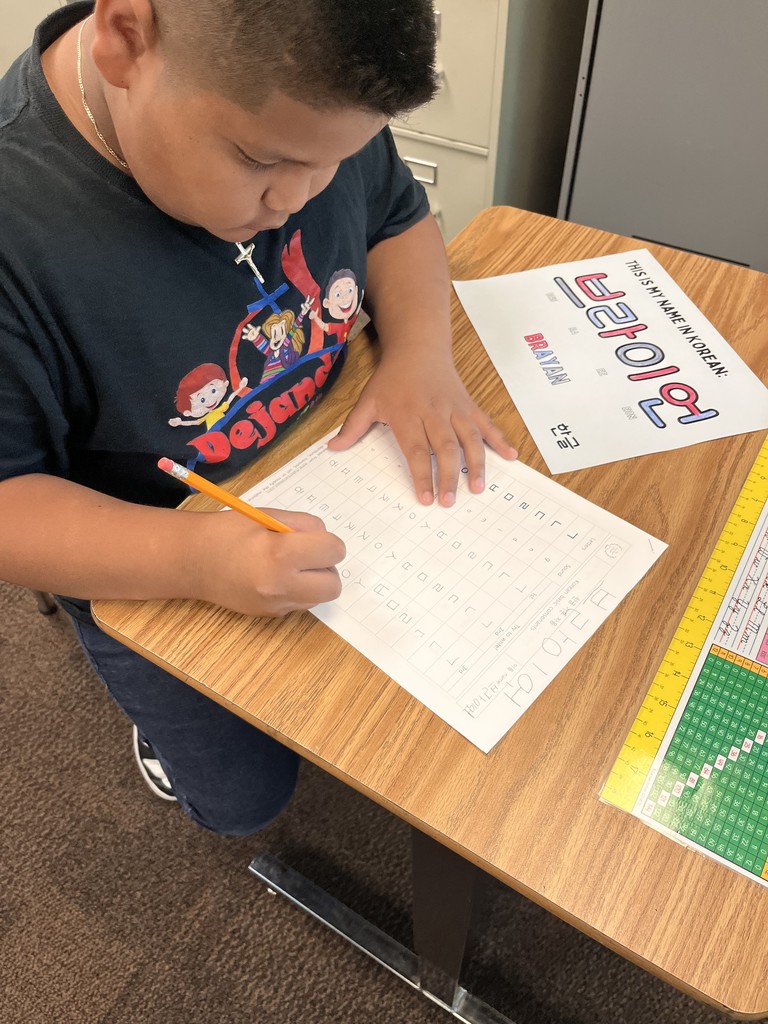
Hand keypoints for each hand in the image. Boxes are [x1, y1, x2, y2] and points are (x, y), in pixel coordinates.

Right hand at [193, 507, 344, 616]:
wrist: (191, 562)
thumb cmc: (226, 532)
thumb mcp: (267, 516)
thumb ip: (302, 524)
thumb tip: (325, 537)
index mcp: (280, 555)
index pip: (333, 551)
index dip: (328, 541)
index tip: (314, 538)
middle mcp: (280, 586)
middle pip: (333, 585)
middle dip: (326, 567)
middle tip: (306, 554)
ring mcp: (275, 606)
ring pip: (319, 597)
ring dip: (313, 581)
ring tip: (287, 565)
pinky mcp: (270, 616)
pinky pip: (300, 603)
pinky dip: (297, 590)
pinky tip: (273, 577)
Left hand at [327, 353, 516, 506]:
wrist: (418, 346)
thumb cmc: (392, 377)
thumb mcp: (368, 399)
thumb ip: (353, 427)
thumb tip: (332, 449)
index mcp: (407, 414)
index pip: (416, 449)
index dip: (422, 474)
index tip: (426, 497)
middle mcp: (434, 412)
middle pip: (444, 447)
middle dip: (449, 475)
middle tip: (451, 501)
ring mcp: (455, 408)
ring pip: (469, 438)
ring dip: (476, 463)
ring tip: (478, 487)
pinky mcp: (469, 405)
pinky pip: (486, 424)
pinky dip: (499, 440)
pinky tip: (511, 456)